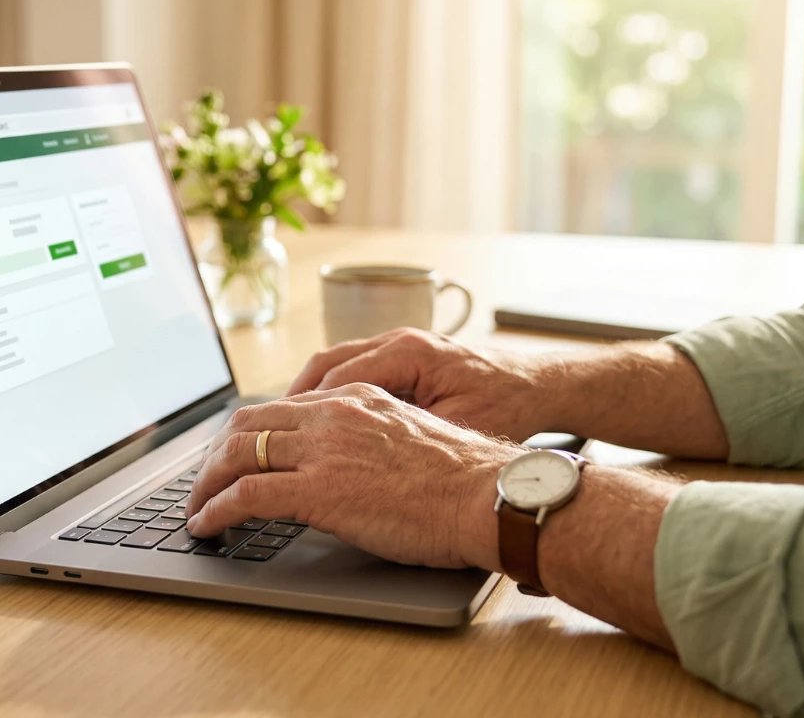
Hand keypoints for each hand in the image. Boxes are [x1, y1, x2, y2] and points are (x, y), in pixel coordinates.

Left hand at [185, 383, 516, 569]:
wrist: (487, 496)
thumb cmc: (463, 480)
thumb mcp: (409, 438)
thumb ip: (370, 439)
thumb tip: (350, 463)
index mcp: (355, 398)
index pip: (282, 407)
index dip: (249, 432)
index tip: (236, 454)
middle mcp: (332, 414)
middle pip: (248, 423)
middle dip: (216, 454)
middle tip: (204, 482)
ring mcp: (323, 449)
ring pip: (237, 454)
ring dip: (206, 484)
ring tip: (196, 508)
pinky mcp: (318, 489)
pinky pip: (246, 494)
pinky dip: (216, 509)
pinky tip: (207, 525)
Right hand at [285, 328, 558, 441]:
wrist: (544, 387)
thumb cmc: (508, 409)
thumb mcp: (456, 430)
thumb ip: (407, 440)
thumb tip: (360, 462)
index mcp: (409, 352)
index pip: (334, 377)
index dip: (303, 411)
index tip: (275, 441)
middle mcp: (399, 340)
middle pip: (324, 365)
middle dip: (289, 403)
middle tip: (260, 437)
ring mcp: (400, 344)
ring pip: (333, 365)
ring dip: (304, 398)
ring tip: (277, 432)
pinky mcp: (405, 357)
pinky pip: (352, 371)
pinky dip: (327, 395)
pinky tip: (315, 424)